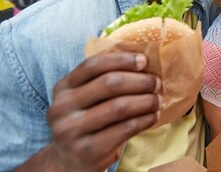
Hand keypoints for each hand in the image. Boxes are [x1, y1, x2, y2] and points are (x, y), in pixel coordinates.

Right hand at [44, 52, 160, 171]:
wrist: (70, 161)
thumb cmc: (87, 121)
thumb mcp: (86, 98)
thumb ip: (104, 79)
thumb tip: (143, 60)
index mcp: (63, 87)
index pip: (94, 65)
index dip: (122, 60)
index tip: (144, 61)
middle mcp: (61, 107)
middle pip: (109, 84)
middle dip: (140, 81)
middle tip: (157, 83)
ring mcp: (72, 130)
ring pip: (120, 106)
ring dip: (146, 101)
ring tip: (158, 100)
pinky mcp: (87, 149)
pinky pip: (125, 128)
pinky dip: (145, 119)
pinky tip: (153, 116)